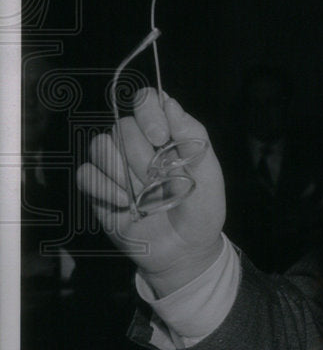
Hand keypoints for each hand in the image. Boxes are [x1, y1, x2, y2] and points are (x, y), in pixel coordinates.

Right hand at [76, 88, 225, 296]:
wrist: (186, 249)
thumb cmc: (201, 208)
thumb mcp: (208, 171)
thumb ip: (192, 135)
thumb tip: (169, 102)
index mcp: (166, 134)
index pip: (146, 100)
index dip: (148, 113)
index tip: (161, 138)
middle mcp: (137, 144)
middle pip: (122, 126)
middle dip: (142, 156)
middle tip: (159, 180)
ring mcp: (115, 165)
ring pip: (101, 146)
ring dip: (124, 174)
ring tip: (144, 195)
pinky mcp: (97, 189)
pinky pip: (86, 173)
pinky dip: (105, 189)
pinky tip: (126, 204)